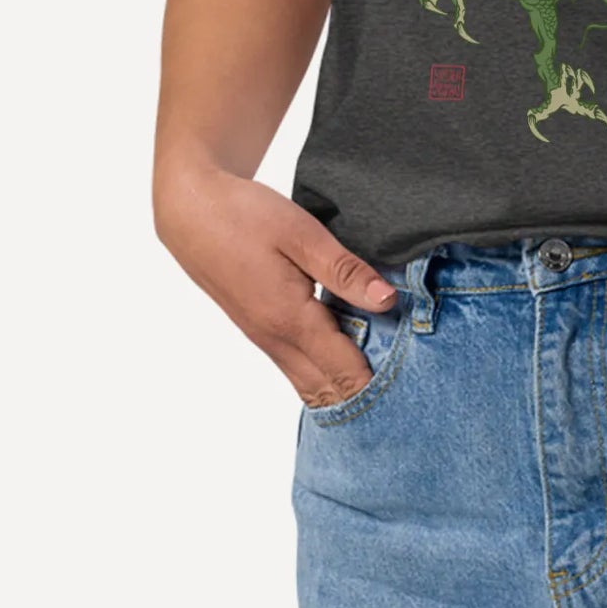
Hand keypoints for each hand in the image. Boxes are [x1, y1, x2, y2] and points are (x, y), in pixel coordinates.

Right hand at [154, 165, 402, 407]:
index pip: (344, 372)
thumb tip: (387, 301)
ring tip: (386, 378)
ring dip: (344, 386)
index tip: (414, 388)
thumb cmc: (245, 216)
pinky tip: (349, 354)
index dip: (380, 385)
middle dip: (365, 396)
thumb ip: (345, 271)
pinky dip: (324, 371)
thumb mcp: (302, 234)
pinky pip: (296, 366)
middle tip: (407, 391)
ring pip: (309, 383)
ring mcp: (263, 338)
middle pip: (327, 391)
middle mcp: (275, 340)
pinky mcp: (258, 329)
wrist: (191, 211)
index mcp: (290, 319)